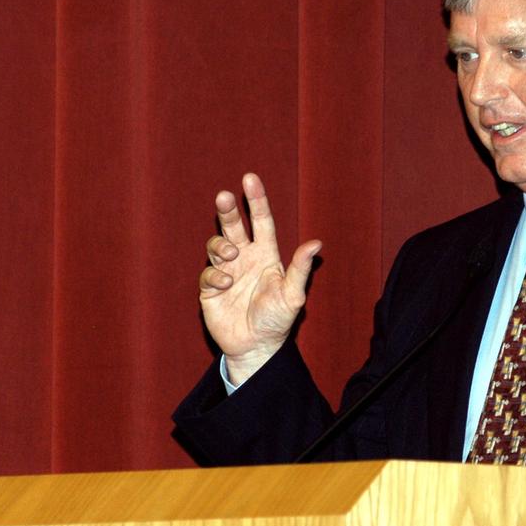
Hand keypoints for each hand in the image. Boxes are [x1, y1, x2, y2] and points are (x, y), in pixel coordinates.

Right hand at [199, 173, 321, 383]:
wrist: (256, 347)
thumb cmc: (277, 321)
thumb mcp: (293, 295)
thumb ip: (300, 269)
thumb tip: (316, 242)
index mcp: (266, 255)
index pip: (261, 221)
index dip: (256, 200)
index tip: (250, 178)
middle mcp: (244, 258)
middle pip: (233, 226)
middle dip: (227, 210)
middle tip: (223, 196)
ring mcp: (226, 272)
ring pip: (217, 244)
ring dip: (221, 245)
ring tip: (232, 256)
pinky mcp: (211, 289)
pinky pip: (208, 272)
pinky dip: (216, 274)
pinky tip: (226, 284)